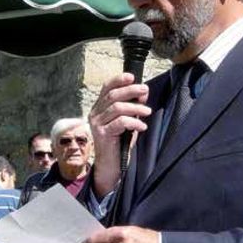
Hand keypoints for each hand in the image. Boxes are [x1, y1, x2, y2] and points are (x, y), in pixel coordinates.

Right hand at [87, 72, 150, 195]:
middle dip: (130, 91)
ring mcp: (97, 124)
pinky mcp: (101, 134)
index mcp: (99, 108)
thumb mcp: (127, 121)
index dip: (118, 80)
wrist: (111, 165)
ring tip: (147, 111)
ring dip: (135, 108)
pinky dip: (133, 122)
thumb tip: (143, 92)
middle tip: (145, 90)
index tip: (132, 77)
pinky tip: (142, 126)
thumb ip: (132, 107)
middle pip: (112, 95)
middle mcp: (95, 113)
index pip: (106, 88)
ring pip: (116, 107)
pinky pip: (120, 122)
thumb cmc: (119, 143)